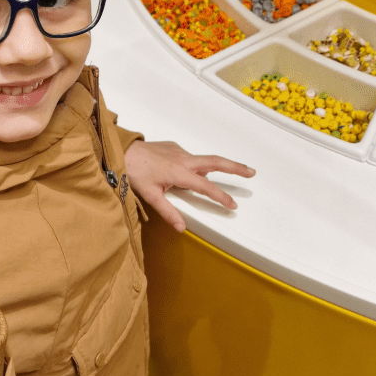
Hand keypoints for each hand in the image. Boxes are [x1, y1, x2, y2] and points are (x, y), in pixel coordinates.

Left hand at [124, 140, 254, 231]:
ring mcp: (179, 152)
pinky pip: (189, 158)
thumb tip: (182, 227)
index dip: (221, 196)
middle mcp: (183, 159)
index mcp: (179, 173)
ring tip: (228, 173)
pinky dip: (195, 166)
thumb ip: (168, 212)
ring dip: (217, 167)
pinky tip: (186, 172)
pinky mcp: (174, 147)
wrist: (123, 151)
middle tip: (251, 172)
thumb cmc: (135, 172)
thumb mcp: (150, 196)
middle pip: (216, 162)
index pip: (206, 187)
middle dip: (235, 167)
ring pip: (203, 160)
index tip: (232, 204)